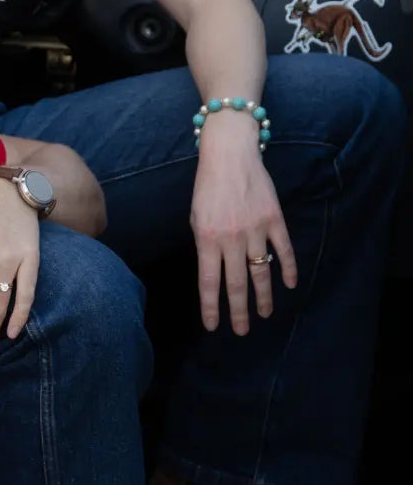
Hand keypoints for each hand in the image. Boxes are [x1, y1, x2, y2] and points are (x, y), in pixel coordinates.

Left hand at [191, 127, 297, 334]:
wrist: (230, 154)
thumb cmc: (208, 186)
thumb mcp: (196, 216)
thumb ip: (205, 244)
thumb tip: (214, 272)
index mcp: (207, 238)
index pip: (208, 282)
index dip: (211, 307)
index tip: (214, 326)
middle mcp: (231, 238)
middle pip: (236, 284)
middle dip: (238, 311)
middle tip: (241, 331)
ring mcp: (255, 229)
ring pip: (261, 272)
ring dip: (263, 297)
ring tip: (265, 315)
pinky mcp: (274, 220)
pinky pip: (283, 250)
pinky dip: (288, 269)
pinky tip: (289, 285)